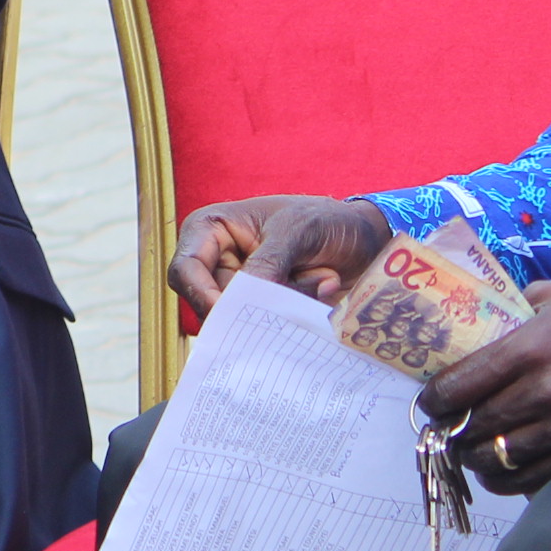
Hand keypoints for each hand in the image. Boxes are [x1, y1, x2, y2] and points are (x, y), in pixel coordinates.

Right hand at [168, 194, 389, 317]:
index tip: (236, 314)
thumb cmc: (326, 220)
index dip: (204, 295)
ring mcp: (241, 289)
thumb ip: (269, 261)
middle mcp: (217, 261)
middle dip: (258, 302)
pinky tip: (322, 287)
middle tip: (302, 283)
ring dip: (284, 307)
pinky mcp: (264, 310)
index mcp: (210, 229)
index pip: (186, 270)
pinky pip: (266, 330)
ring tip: (320, 278)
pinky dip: (295, 316)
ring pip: (242, 320)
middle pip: (212, 303)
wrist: (365, 240)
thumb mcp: (298, 229)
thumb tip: (245, 300)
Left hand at [422, 274, 550, 494]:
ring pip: (504, 463)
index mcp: (532, 349)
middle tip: (446, 430)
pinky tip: (512, 469)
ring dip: (480, 461)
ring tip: (474, 453)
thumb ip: (520, 306)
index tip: (431, 402)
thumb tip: (488, 315)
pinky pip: (543, 481)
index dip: (436, 400)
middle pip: (476, 429)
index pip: (461, 386)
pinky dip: (518, 480)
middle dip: (452, 433)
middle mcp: (547, 393)